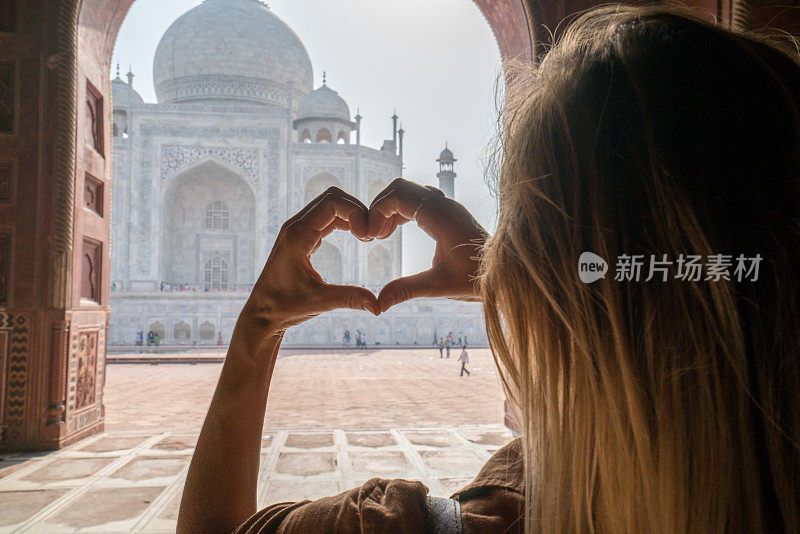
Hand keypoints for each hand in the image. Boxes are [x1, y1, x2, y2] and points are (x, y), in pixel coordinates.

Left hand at [244, 187, 379, 328]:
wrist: (261, 312)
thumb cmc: (285, 307)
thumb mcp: (320, 302)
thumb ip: (350, 298)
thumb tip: (379, 307)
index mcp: (297, 236)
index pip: (332, 203)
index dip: (356, 213)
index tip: (369, 236)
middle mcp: (295, 227)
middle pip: (331, 198)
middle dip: (356, 210)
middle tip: (372, 234)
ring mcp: (297, 230)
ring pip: (329, 205)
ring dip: (351, 215)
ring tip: (367, 236)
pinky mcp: (300, 236)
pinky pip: (324, 217)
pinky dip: (343, 221)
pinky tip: (356, 236)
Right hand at [368, 178, 487, 311]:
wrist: (504, 274)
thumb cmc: (477, 279)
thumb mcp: (439, 286)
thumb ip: (407, 290)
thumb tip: (379, 304)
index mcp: (441, 216)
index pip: (400, 195)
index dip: (378, 210)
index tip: (371, 236)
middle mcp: (444, 205)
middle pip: (401, 187)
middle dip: (380, 207)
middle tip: (372, 235)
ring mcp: (447, 207)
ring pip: (409, 192)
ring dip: (390, 209)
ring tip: (380, 235)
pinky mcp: (448, 213)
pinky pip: (417, 200)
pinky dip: (401, 211)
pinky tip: (393, 232)